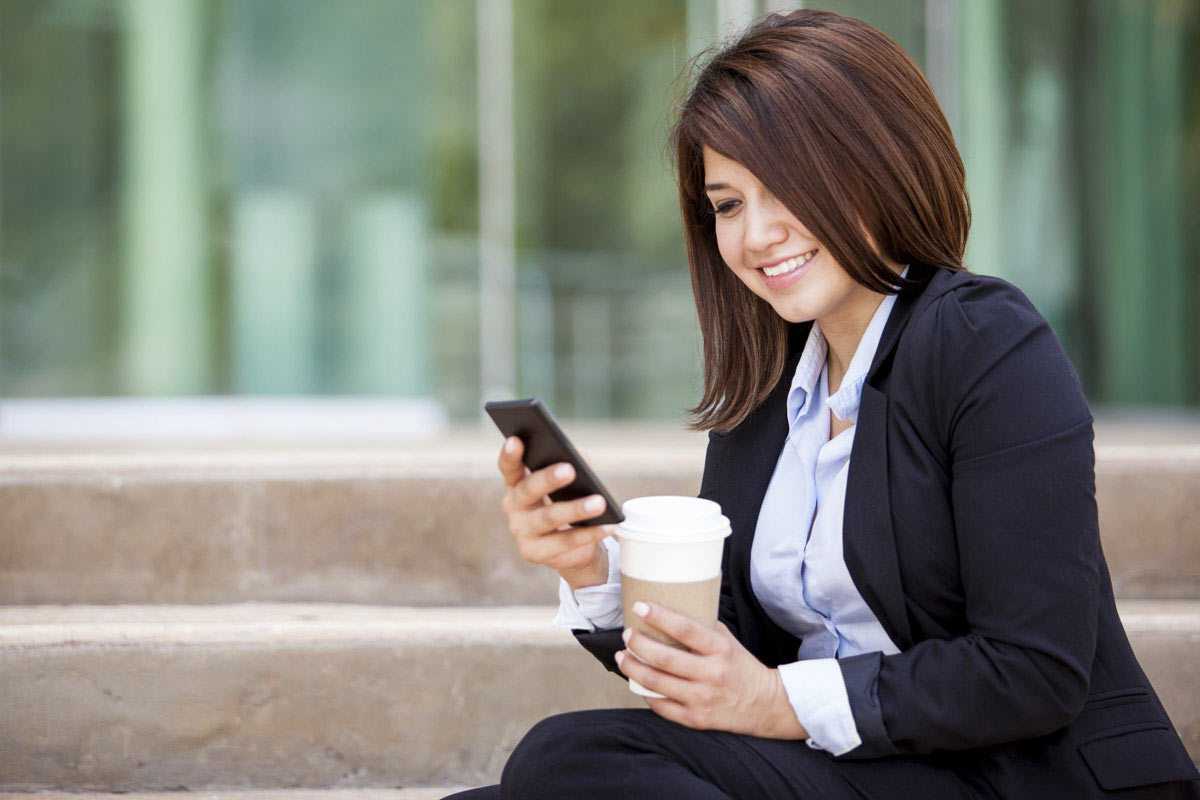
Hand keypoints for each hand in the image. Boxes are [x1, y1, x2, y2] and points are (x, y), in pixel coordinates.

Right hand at [497, 436, 613, 588]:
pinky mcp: (534, 553)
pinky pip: (565, 542)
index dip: (510, 455)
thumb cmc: (567, 504)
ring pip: (548, 518)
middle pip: (528, 490)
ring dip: (575, 509)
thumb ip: (572, 464)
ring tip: (599, 502)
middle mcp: (513, 507)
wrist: (571, 548)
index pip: (509, 468)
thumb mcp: (570, 483)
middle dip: (549, 479)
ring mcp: (521, 532)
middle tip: (570, 469)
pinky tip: (607, 525)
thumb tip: (579, 456)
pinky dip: (589, 533)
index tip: (516, 440)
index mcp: (517, 484)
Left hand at [615, 601, 806, 739]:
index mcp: (720, 650)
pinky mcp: (696, 719)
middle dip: (638, 643)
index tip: (640, 606)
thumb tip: (673, 607)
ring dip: (633, 668)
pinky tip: (638, 682)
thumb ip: (703, 627)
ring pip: (656, 683)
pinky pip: (661, 706)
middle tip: (628, 634)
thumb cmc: (741, 667)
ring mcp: (702, 699)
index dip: (659, 617)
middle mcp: (711, 674)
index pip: (685, 629)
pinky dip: (645, 693)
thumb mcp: (728, 641)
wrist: (765, 705)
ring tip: (623, 656)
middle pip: (663, 658)